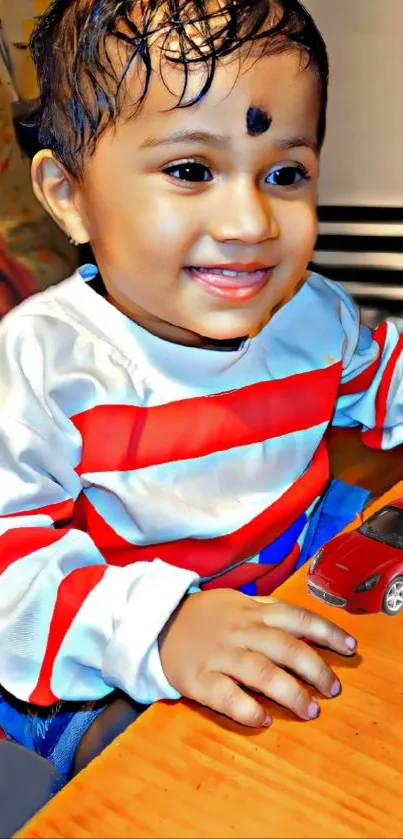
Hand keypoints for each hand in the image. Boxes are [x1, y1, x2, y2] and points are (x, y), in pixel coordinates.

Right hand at [159, 588, 356, 726]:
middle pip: (285, 647)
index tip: (349, 648)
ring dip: (290, 692)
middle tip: (332, 689)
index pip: (297, 617)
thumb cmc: (203, 616)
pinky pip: (227, 696)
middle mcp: (239, 631)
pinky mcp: (198, 679)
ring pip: (261, 673)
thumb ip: (267, 609)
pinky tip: (264, 719)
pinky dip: (248, 709)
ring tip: (310, 709)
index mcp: (251, 611)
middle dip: (315, 669)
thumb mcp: (235, 601)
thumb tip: (305, 623)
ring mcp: (218, 655)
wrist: (155, 624)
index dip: (326, 632)